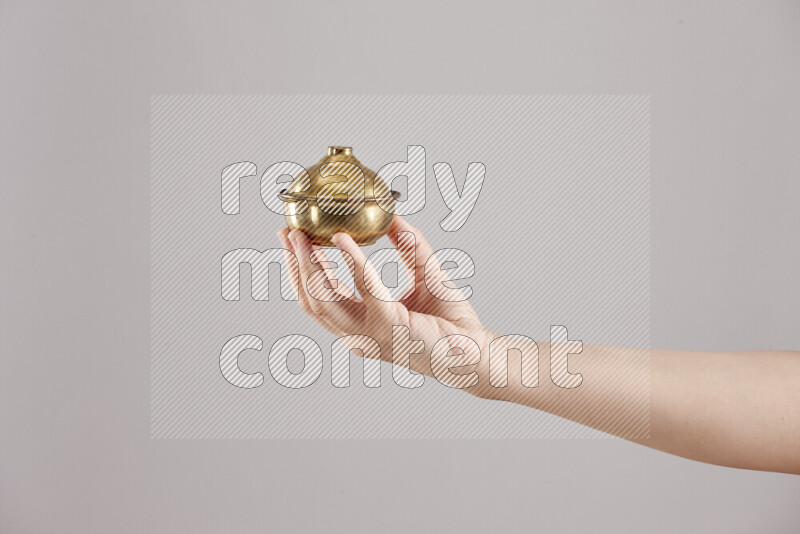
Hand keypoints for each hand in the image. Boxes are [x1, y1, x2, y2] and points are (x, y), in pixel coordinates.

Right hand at [277, 216, 491, 392]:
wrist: (479, 353)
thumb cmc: (452, 324)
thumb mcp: (426, 275)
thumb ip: (409, 247)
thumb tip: (394, 216)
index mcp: (361, 325)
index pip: (319, 298)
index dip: (301, 269)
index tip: (291, 238)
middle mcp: (359, 335)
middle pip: (311, 300)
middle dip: (295, 265)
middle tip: (288, 232)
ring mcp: (371, 334)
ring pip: (324, 298)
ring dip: (310, 264)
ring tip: (303, 235)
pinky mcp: (390, 326)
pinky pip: (364, 288)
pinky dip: (351, 261)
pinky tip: (342, 240)